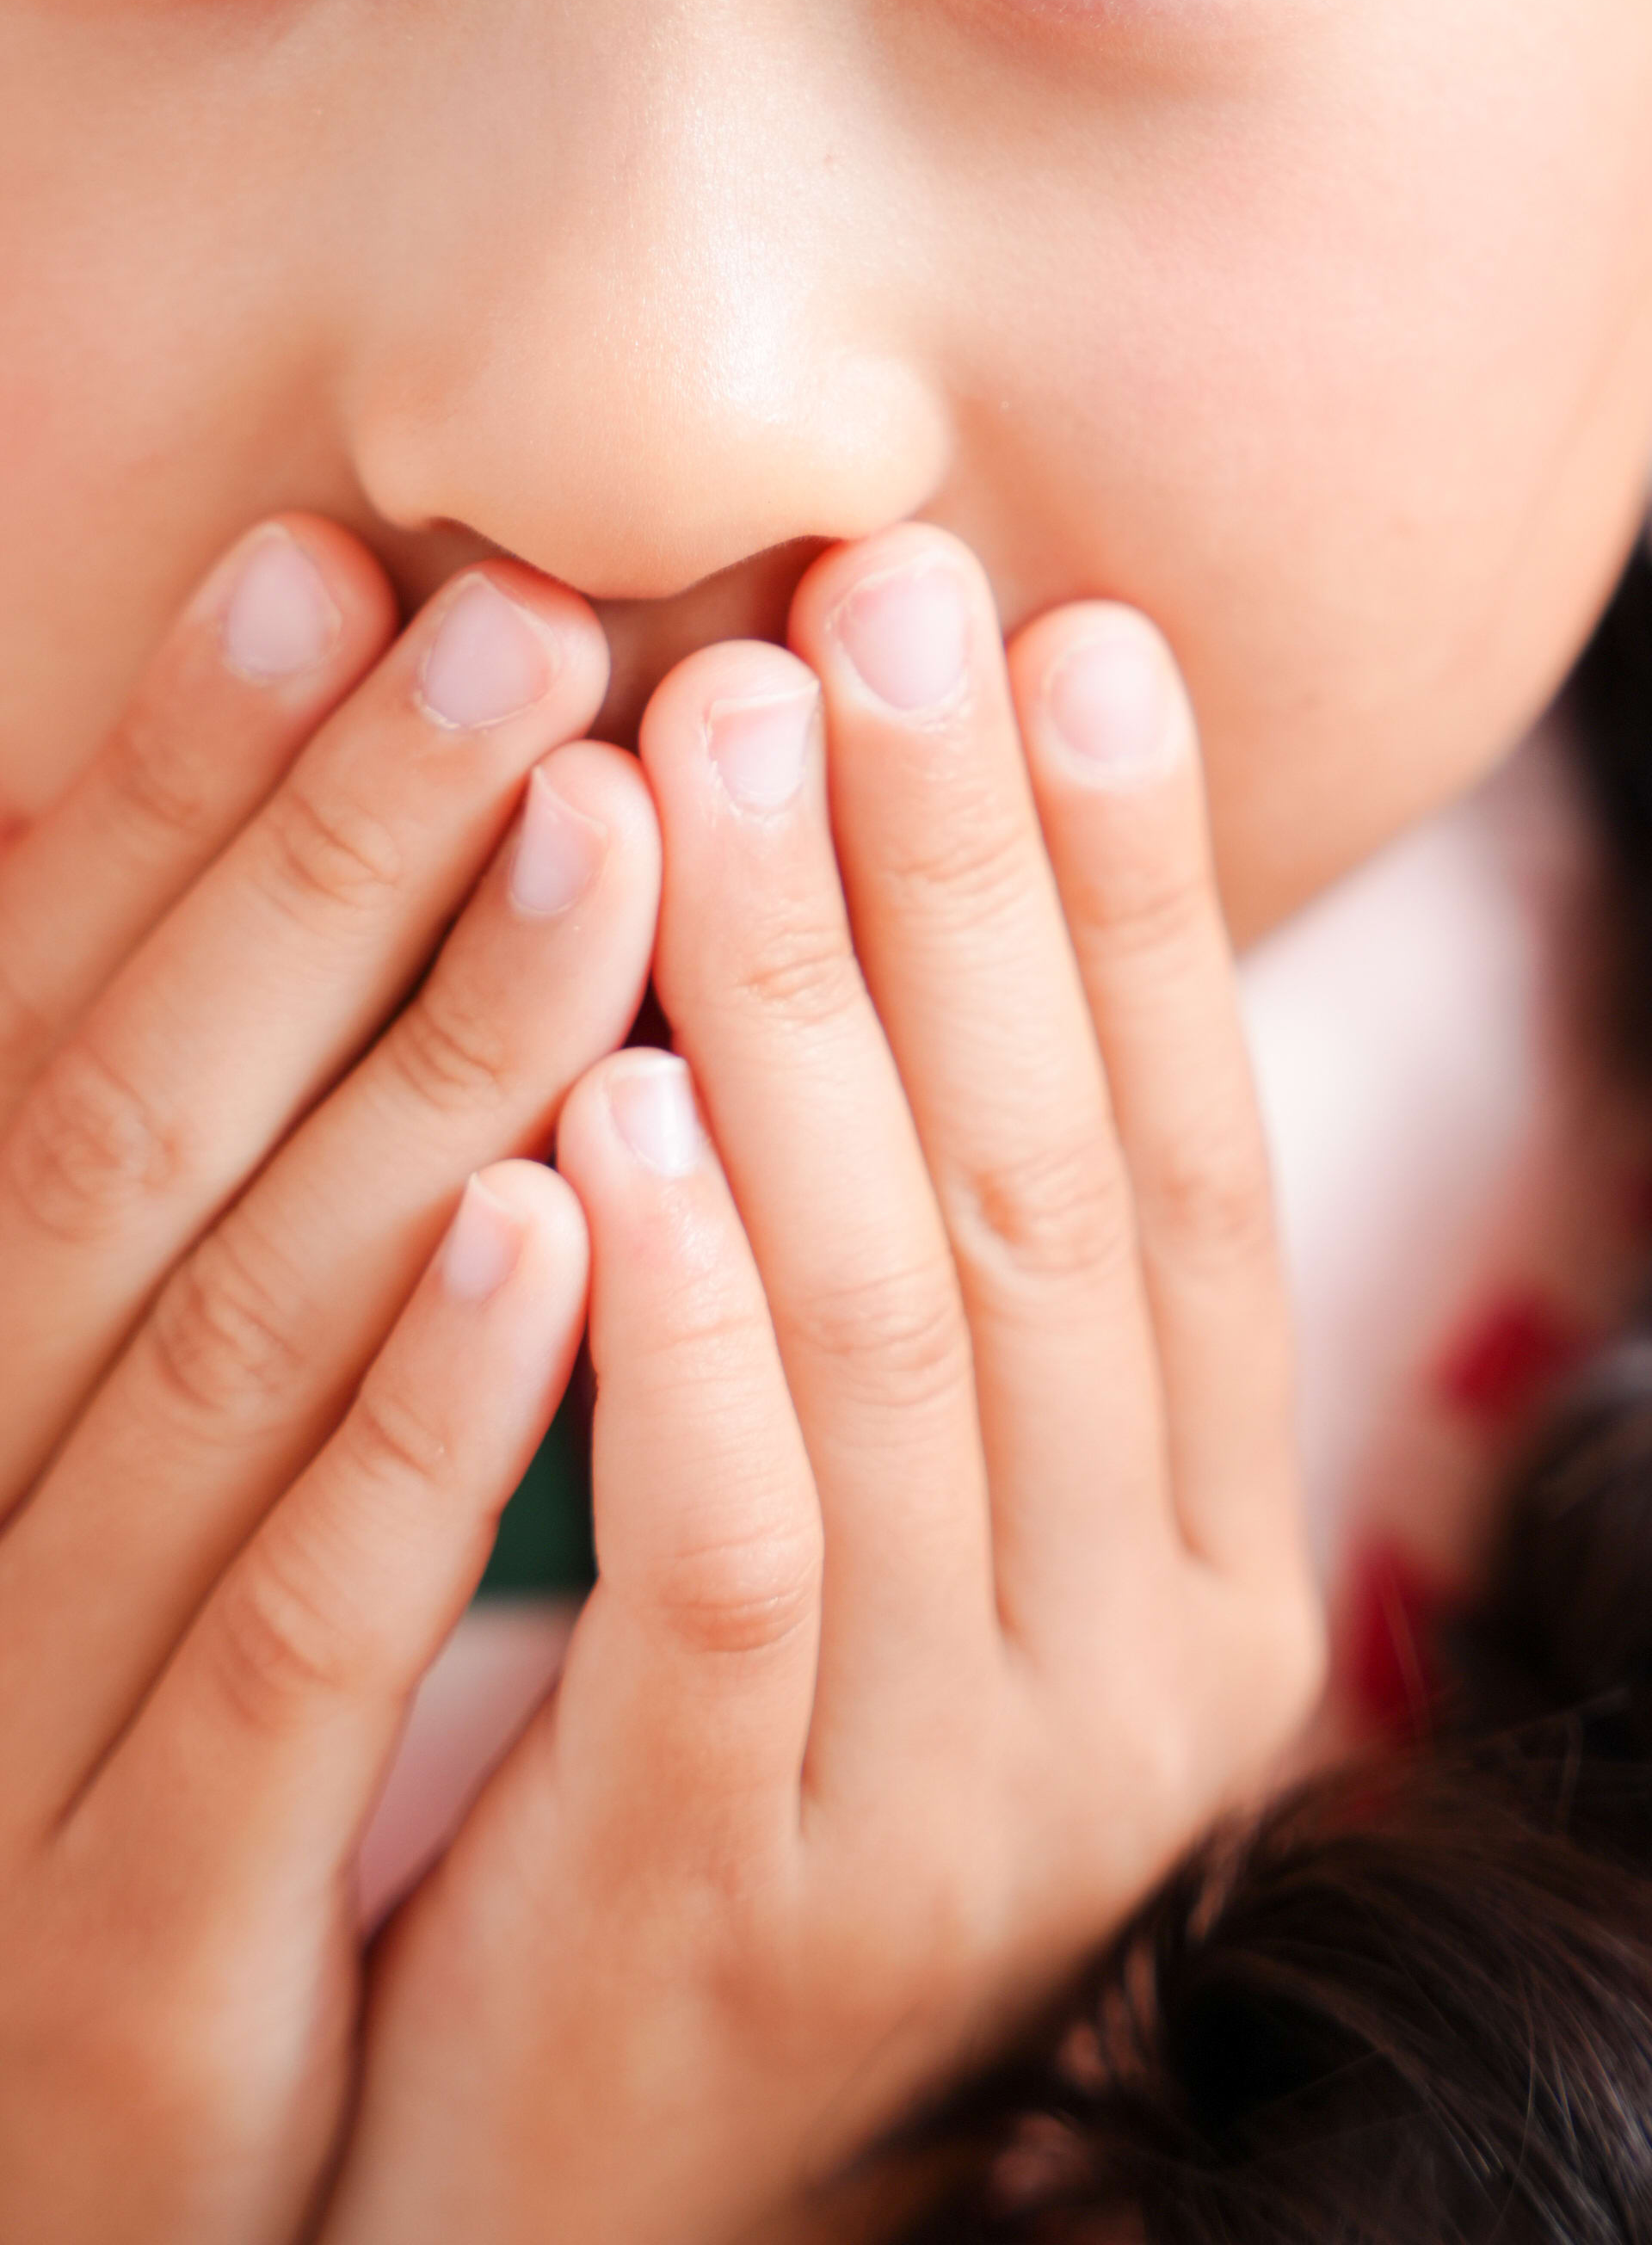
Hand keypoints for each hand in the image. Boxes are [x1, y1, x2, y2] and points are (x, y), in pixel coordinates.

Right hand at [0, 522, 658, 2244]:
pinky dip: (418, 1435)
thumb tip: (250, 832)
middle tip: (519, 620)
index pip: (31, 1031)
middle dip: (327, 865)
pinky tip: (561, 1219)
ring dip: (419, 1071)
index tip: (331, 561)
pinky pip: (277, 1658)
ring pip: (218, 1358)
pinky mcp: (120, 1976)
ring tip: (605, 822)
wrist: (50, 2225)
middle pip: (127, 1138)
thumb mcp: (94, 1449)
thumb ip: (180, 1179)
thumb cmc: (85, 1753)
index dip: (174, 792)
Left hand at [326, 533, 1325, 2244]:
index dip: (1140, 887)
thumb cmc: (746, 1814)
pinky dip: (674, 1320)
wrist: (606, 2244)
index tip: (1074, 629)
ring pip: (904, 1334)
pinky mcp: (749, 1906)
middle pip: (1057, 1199)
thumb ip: (952, 1300)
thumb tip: (928, 902)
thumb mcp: (923, 1568)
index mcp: (1213, 1575)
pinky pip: (731, 1556)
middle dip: (968, 869)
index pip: (1197, 1164)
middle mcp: (1146, 1682)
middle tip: (881, 594)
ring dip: (808, 1015)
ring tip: (713, 745)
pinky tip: (604, 1104)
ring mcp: (973, 1809)